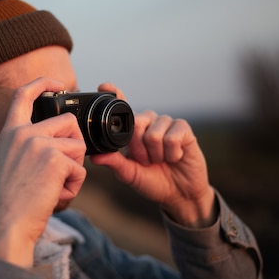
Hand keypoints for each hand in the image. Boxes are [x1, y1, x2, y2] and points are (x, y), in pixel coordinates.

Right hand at [0, 78, 86, 266]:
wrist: (5, 226)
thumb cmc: (11, 203)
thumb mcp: (13, 165)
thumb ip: (33, 147)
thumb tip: (68, 140)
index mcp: (10, 133)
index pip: (24, 95)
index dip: (43, 84)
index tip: (58, 83)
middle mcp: (23, 133)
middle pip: (68, 122)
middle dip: (74, 145)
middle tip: (62, 170)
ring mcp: (39, 144)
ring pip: (78, 146)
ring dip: (74, 169)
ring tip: (54, 187)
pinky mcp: (54, 159)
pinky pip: (80, 169)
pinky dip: (74, 186)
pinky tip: (55, 196)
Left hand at [90, 83, 215, 227]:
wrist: (180, 193)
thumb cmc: (153, 181)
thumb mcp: (130, 174)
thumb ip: (114, 163)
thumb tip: (94, 156)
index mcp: (133, 129)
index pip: (123, 107)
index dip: (115, 94)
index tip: (105, 85)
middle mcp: (149, 121)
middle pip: (136, 124)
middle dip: (139, 150)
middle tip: (147, 161)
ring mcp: (166, 123)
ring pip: (153, 135)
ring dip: (156, 155)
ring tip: (161, 160)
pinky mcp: (183, 128)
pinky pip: (171, 138)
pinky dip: (171, 154)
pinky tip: (175, 157)